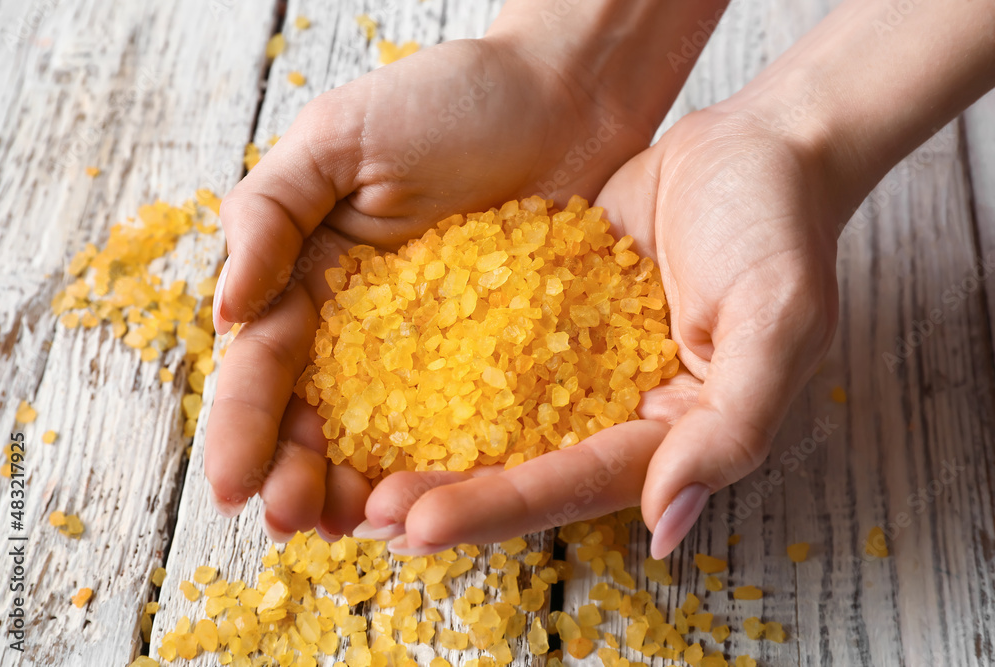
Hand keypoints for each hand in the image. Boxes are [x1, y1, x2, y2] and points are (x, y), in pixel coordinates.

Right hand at [204, 36, 659, 540]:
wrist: (562, 97)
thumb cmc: (445, 101)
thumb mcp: (337, 139)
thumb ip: (270, 215)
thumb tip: (224, 312)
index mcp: (311, 281)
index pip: (267, 365)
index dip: (243, 426)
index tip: (230, 486)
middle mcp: (365, 330)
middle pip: (319, 417)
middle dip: (296, 474)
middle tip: (293, 523)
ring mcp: (433, 354)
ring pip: (386, 437)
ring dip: (362, 489)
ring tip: (353, 529)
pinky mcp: (501, 362)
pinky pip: (471, 423)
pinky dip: (449, 466)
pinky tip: (439, 503)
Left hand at [363, 104, 840, 556]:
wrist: (753, 146)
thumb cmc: (781, 228)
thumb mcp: (778, 324)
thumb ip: (731, 428)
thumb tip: (666, 528)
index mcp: (671, 434)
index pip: (577, 482)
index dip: (501, 507)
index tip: (421, 524)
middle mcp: (617, 411)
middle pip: (522, 466)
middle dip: (444, 492)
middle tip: (361, 511)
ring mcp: (578, 364)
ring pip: (493, 417)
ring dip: (424, 442)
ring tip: (347, 464)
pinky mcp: (548, 314)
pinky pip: (486, 347)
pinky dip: (433, 366)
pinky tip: (372, 377)